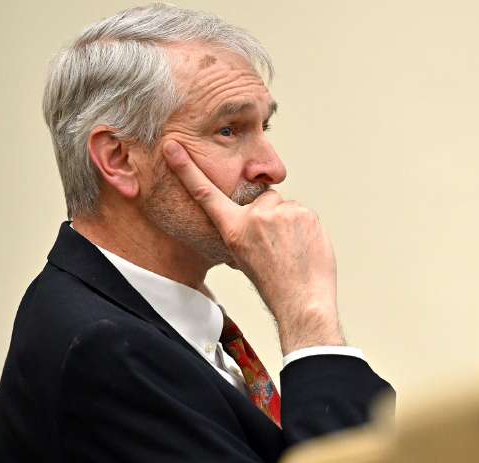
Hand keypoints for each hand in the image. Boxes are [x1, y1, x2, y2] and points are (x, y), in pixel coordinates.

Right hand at [162, 140, 344, 352]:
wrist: (302, 300)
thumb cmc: (274, 284)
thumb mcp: (242, 257)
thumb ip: (243, 230)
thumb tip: (253, 215)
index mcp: (233, 229)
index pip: (205, 194)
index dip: (187, 169)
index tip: (172, 146)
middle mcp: (254, 216)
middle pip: (264, 199)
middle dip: (271, 216)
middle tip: (277, 245)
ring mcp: (280, 213)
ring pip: (285, 208)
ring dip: (289, 223)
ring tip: (292, 250)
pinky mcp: (304, 213)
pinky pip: (303, 213)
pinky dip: (305, 227)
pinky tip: (304, 248)